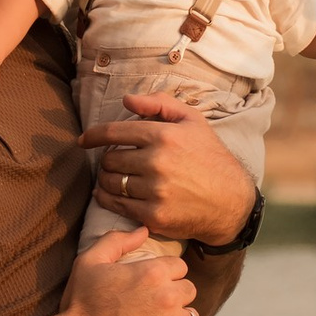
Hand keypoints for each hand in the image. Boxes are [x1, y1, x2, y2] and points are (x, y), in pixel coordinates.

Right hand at [62, 226, 196, 315]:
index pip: (180, 266)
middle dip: (174, 295)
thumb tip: (143, 230)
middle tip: (153, 304)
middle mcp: (168, 297)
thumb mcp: (89, 262)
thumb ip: (117, 241)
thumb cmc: (81, 305)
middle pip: (189, 290)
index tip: (151, 285)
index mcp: (153, 272)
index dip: (166, 274)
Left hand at [80, 91, 257, 247]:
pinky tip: (109, 195)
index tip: (84, 140)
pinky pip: (116, 205)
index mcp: (163, 136)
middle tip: (115, 163)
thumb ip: (159, 103)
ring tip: (115, 178)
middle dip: (108, 160)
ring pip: (110, 183)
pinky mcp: (153, 215)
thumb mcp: (193, 121)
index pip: (113, 133)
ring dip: (107, 180)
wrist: (231, 201)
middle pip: (109, 160)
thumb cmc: (210, 156)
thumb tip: (126, 100)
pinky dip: (107, 199)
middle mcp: (156, 162)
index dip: (92, 136)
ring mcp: (154, 191)